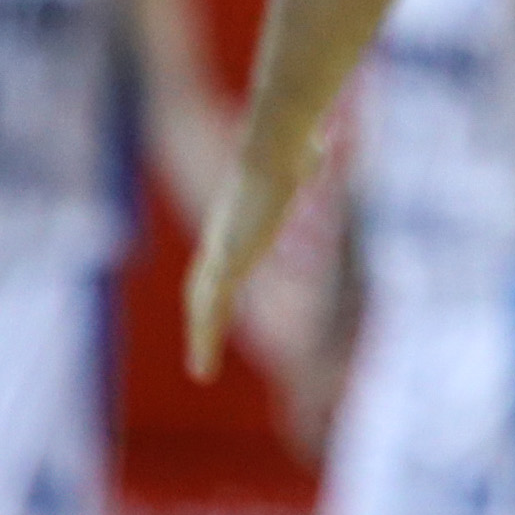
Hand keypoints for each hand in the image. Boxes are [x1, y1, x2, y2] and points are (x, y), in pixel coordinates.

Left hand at [183, 142, 306, 381]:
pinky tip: (204, 364)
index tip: (214, 304)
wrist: (273, 149)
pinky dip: (205, 339)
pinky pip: (213, 311)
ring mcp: (220, 252)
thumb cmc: (290, 146)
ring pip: (202, 303)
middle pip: (200, 286)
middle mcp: (221, 238)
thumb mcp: (298, 161)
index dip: (212, 285)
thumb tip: (313, 147)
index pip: (216, 261)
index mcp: (236, 219)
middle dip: (201, 316)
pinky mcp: (228, 265)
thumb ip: (302, 163)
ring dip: (201, 336)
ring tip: (202, 368)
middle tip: (200, 346)